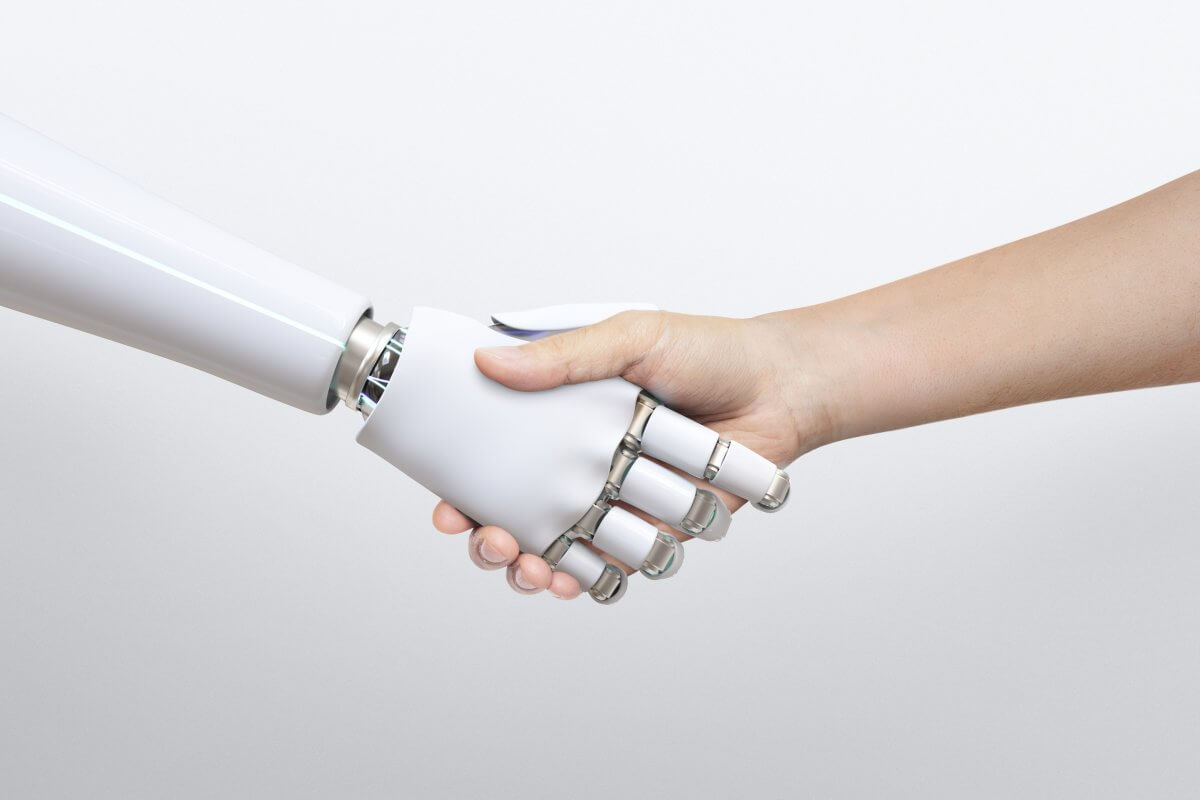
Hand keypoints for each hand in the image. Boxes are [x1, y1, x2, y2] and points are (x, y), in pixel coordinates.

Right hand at [432, 309, 830, 598]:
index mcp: (562, 416)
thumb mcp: (630, 336)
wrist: (783, 386)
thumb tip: (487, 363)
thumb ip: (564, 357)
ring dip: (526, 569)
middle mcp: (580, 462)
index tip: (445, 509)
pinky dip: (582, 583)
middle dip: (488, 542)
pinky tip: (565, 584)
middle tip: (487, 542)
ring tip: (525, 567)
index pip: (493, 458)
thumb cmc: (709, 350)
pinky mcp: (653, 528)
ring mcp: (613, 500)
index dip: (460, 489)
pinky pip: (608, 567)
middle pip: (513, 515)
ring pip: (553, 549)